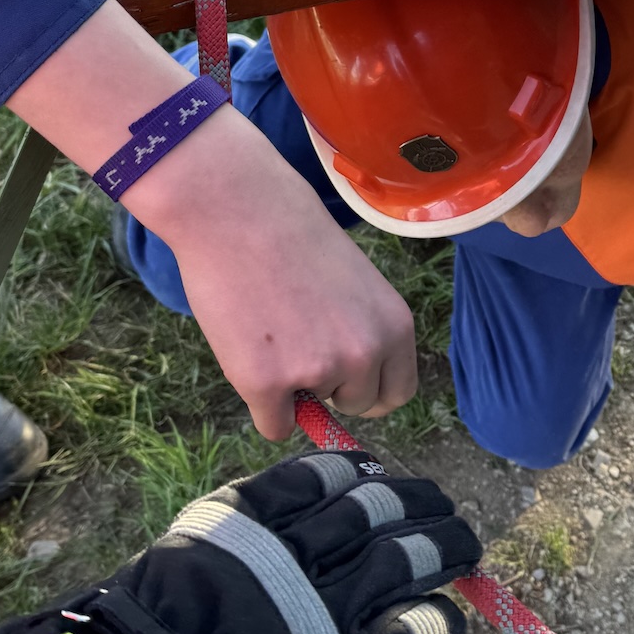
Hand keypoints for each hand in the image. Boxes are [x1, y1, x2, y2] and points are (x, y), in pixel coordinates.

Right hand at [7, 0, 417, 433]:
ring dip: (291, 389)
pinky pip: (273, 425)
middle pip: (358, 406)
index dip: (368, 388)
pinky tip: (247, 353)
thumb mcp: (353, 283)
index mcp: (395, 326)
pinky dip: (259, 403)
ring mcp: (318, 371)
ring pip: (312, 413)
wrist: (234, 208)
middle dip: (330, 389)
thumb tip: (351, 382)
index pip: (398, 391)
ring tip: (269, 328)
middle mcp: (366, 354)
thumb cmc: (291, 235)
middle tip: (296, 341)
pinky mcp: (268, 384)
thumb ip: (362, 330)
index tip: (344, 379)